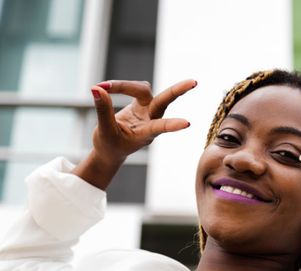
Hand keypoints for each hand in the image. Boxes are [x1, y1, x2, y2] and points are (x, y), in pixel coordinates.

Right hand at [73, 79, 196, 189]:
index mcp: (146, 134)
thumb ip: (103, 110)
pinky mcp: (140, 104)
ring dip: (125, 86)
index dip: (172, 125)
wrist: (111, 150)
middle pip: (164, 101)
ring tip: (103, 86)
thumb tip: (97, 88)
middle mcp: (150, 120)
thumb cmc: (110, 145)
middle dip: (178, 90)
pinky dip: (121, 86)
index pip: (160, 127)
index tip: (187, 123)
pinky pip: (134, 89)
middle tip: (194, 82)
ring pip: (143, 90)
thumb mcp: (104, 131)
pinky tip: (106, 86)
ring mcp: (147, 111)